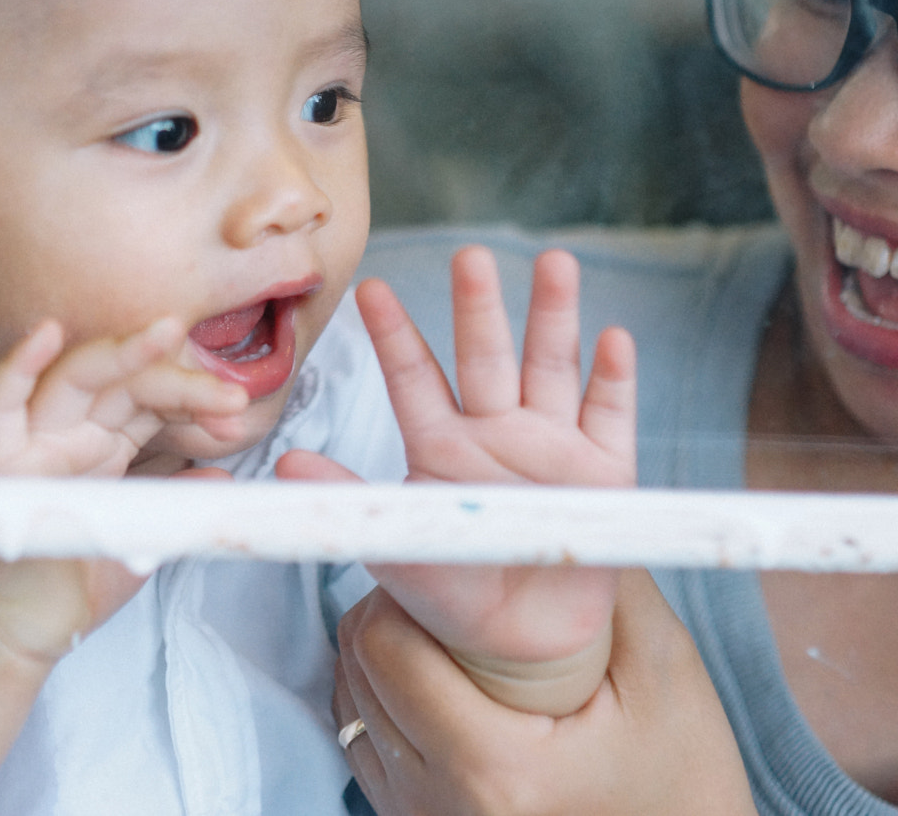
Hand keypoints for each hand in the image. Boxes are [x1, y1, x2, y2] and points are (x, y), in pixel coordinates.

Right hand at [0, 319, 247, 659]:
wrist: (26, 632)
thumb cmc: (75, 582)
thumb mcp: (145, 535)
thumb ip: (178, 501)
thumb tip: (222, 476)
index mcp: (105, 441)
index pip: (152, 398)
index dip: (195, 397)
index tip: (236, 413)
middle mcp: (70, 431)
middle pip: (123, 381)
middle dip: (175, 373)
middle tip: (228, 389)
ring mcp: (32, 441)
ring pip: (75, 378)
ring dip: (120, 352)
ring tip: (168, 333)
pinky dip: (17, 367)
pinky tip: (46, 335)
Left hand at [324, 247, 636, 692]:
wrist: (518, 640)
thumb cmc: (447, 582)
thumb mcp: (392, 541)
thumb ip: (345, 499)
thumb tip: (283, 468)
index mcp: (439, 441)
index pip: (413, 378)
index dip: (393, 335)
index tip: (370, 290)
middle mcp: (495, 427)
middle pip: (486, 356)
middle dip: (478, 307)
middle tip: (468, 256)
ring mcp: (552, 442)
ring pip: (552, 366)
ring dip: (554, 317)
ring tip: (553, 264)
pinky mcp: (605, 471)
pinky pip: (610, 416)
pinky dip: (613, 379)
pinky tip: (614, 339)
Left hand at [330, 576, 756, 815]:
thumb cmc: (683, 786)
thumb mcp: (662, 670)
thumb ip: (600, 579)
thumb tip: (539, 496)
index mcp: (494, 768)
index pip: (385, 642)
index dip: (409, 581)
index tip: (449, 559)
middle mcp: (437, 802)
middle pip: (358, 659)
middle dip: (399, 605)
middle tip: (462, 590)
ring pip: (350, 693)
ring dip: (392, 647)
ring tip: (460, 638)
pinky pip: (362, 734)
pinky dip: (391, 692)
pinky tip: (449, 682)